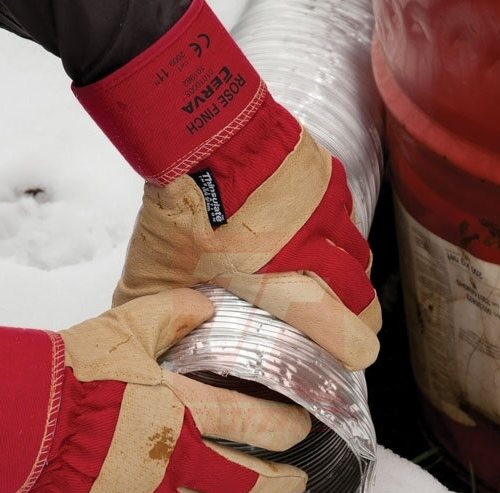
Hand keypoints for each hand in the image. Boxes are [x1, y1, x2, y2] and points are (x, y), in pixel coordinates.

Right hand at [0, 289, 310, 492]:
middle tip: (297, 483)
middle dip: (279, 484)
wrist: (20, 417)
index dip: (284, 429)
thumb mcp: (129, 326)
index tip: (301, 430)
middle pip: (244, 481)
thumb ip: (175, 313)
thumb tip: (208, 305)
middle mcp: (174, 462)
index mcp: (183, 412)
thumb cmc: (74, 370)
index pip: (252, 424)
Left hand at [74, 0, 380, 369]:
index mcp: (277, 279)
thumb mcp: (156, 266)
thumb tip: (138, 322)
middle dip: (361, 313)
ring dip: (354, 271)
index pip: (335, 324)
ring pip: (358, 251)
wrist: (202, 131)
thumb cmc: (181, 204)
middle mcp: (311, 247)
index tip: (357, 356)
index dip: (353, 346)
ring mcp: (324, 209)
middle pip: (359, 291)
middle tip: (355, 324)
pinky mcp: (325, 174)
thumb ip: (151, 301)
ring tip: (340, 279)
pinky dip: (341, 227)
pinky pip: (347, 210)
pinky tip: (323, 229)